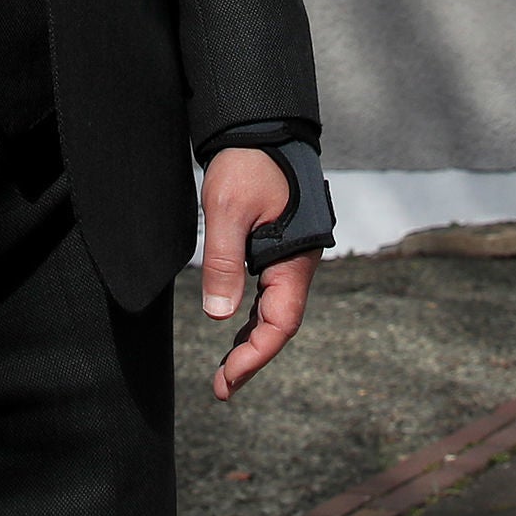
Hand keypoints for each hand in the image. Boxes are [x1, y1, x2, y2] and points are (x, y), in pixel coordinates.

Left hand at [200, 147, 316, 401]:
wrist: (259, 128)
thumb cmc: (247, 164)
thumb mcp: (227, 210)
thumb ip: (224, 262)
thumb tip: (220, 316)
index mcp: (293, 259)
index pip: (280, 323)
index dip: (255, 356)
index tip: (227, 380)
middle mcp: (296, 263)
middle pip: (280, 323)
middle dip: (252, 357)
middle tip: (222, 388)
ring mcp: (288, 255)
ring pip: (275, 309)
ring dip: (252, 338)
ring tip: (226, 369)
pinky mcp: (277, 245)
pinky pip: (268, 290)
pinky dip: (252, 314)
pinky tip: (235, 326)